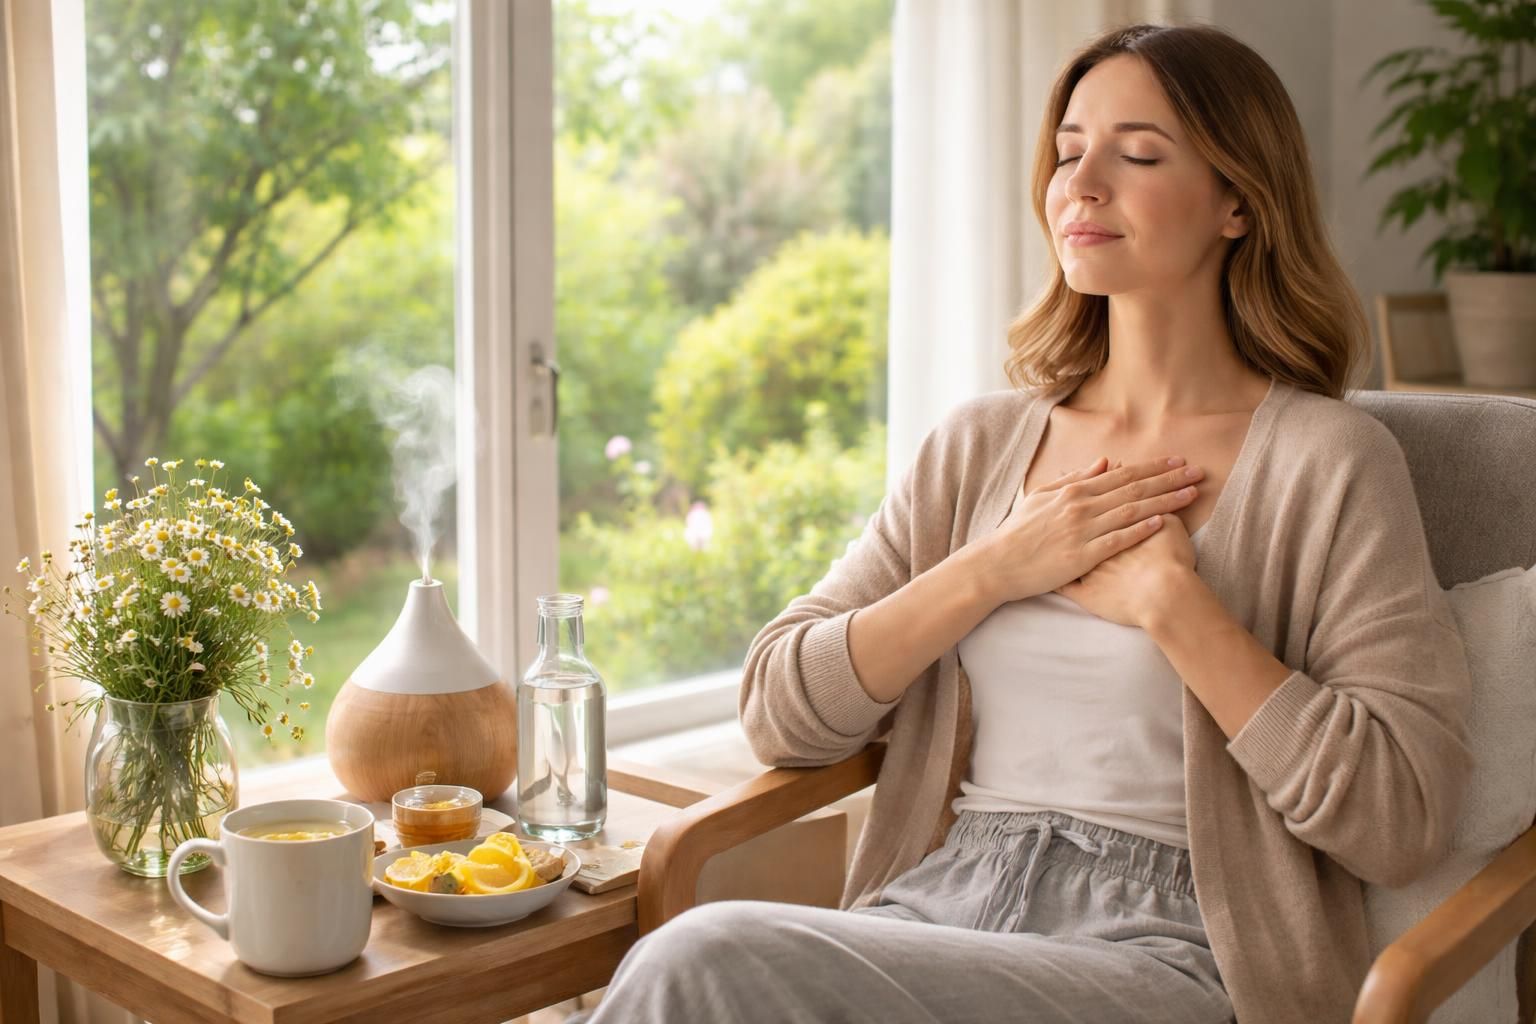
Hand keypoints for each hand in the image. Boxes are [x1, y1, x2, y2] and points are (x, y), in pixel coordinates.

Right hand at [977, 454, 1203, 605]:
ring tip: (1191, 494)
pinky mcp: (1082, 556)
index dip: (1153, 468)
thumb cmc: (1018, 532)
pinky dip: (1140, 529)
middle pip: (1134, 489)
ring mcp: (1082, 530)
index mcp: (1073, 491)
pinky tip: (1162, 522)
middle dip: (1169, 480)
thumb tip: (1104, 463)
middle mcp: (1081, 506)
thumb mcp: (1041, 497)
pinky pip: (1117, 540)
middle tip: (1198, 472)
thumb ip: (1074, 479)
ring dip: (1164, 501)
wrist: (997, 563)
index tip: (1178, 462)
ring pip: (1131, 511)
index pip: (1122, 476)